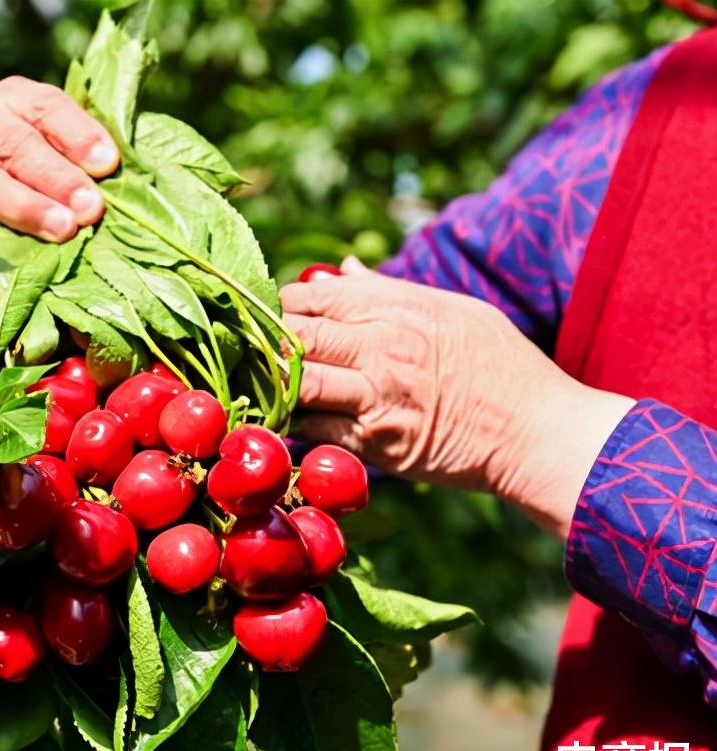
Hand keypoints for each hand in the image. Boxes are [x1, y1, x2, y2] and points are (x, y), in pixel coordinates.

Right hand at [0, 76, 118, 241]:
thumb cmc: (46, 159)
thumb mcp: (63, 141)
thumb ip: (89, 154)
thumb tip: (123, 177)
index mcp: (14, 97)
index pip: (47, 107)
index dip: (78, 135)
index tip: (108, 164)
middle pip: (16, 146)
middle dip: (57, 179)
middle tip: (91, 208)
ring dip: (28, 210)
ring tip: (63, 230)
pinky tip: (25, 255)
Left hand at [279, 258, 634, 537]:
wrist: (537, 432)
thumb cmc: (500, 367)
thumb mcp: (451, 311)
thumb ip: (388, 292)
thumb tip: (342, 273)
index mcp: (400, 306)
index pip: (315, 295)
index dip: (281, 304)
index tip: (269, 314)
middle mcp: (383, 346)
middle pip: (295, 333)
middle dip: (263, 342)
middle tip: (248, 352)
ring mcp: (376, 395)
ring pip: (294, 381)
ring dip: (269, 383)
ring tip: (255, 385)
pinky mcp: (373, 442)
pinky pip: (312, 429)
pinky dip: (290, 424)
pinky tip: (278, 420)